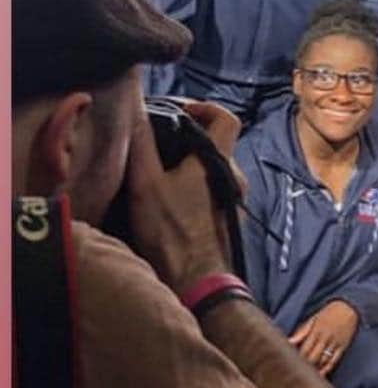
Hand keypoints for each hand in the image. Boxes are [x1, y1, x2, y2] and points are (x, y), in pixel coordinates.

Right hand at [126, 97, 240, 294]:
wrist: (194, 280)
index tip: (180, 111)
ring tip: (159, 167)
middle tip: (159, 139)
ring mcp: (232, 198)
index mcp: (218, 161)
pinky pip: (211, 186)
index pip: (226, 118)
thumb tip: (135, 110)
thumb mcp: (146, 184)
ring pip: (212, 166)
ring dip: (189, 161)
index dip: (205, 107)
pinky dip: (193, 181)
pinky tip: (169, 195)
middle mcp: (232, 176)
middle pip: (216, 142)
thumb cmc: (171, 231)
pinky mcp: (226, 216)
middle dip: (189, 135)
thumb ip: (141, 145)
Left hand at [289, 300, 359, 377]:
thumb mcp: (313, 319)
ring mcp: (335, 344)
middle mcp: (325, 338)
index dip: (296, 359)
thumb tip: (289, 341)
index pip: (304, 349)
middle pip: (313, 357)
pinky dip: (326, 369)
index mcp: (316, 331)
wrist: (349, 307)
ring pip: (323, 361)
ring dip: (315, 369)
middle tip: (297, 373)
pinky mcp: (343, 347)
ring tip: (307, 376)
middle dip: (304, 366)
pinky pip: (334, 361)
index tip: (291, 364)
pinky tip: (321, 374)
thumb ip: (301, 332)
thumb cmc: (328, 313)